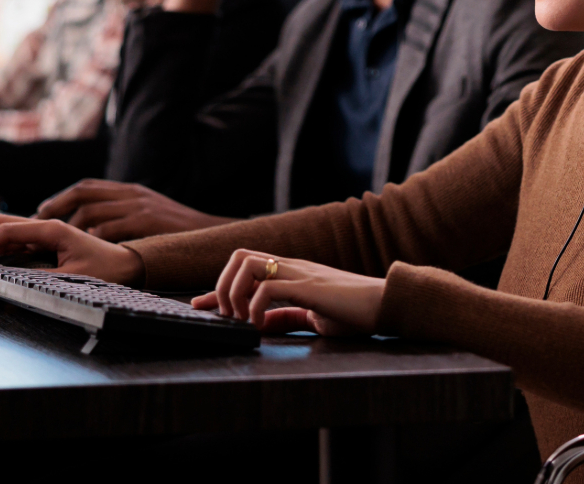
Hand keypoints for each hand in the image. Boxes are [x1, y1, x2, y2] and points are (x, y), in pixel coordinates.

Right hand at [0, 214, 144, 284]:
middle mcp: (47, 227)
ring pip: (8, 232)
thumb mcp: (71, 277)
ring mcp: (47, 234)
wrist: (129, 265)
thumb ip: (38, 279)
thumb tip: (6, 283)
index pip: (7, 230)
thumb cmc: (106, 269)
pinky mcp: (49, 243)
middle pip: (3, 225)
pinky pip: (17, 242)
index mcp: (51, 230)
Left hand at [36, 179, 235, 240]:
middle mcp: (130, 194)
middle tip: (39, 223)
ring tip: (60, 241)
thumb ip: (123, 211)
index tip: (43, 209)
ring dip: (72, 226)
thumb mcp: (148, 210)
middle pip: (83, 194)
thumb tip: (91, 225)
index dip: (62, 197)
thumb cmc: (174, 228)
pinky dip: (94, 240)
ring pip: (92, 212)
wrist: (206, 231)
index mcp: (129, 190)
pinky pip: (110, 230)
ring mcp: (138, 207)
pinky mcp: (145, 222)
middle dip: (57, 206)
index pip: (87, 186)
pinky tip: (87, 251)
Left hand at [192, 249, 384, 335]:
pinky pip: (270, 287)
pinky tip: (258, 325)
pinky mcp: (310, 286)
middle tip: (226, 316)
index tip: (199, 305)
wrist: (383, 305)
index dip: (217, 288)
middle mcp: (291, 265)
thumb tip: (257, 326)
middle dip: (221, 286)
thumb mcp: (311, 316)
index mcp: (290, 270)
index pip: (244, 267)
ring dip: (234, 293)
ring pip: (248, 264)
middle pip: (239, 256)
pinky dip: (255, 307)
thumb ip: (285, 317)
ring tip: (240, 320)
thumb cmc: (352, 312)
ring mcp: (300, 272)